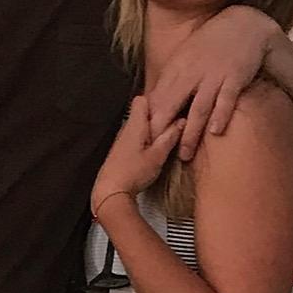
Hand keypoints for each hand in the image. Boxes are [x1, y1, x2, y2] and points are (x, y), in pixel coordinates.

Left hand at [91, 94, 181, 218]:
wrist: (111, 191)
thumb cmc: (134, 172)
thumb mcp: (157, 155)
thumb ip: (169, 137)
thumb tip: (181, 121)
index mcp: (135, 125)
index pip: (141, 100)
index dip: (154, 100)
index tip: (168, 106)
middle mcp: (125, 129)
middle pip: (140, 113)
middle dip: (155, 116)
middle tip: (171, 124)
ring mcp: (121, 140)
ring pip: (138, 126)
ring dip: (150, 129)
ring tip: (164, 138)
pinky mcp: (120, 151)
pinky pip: (133, 138)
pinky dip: (144, 140)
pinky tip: (151, 151)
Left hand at [145, 5, 276, 159]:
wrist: (243, 25)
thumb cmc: (211, 43)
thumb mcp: (186, 56)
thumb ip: (173, 78)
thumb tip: (155, 100)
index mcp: (177, 67)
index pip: (158, 97)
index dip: (150, 119)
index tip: (143, 138)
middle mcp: (192, 73)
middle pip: (173, 104)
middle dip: (163, 129)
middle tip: (156, 151)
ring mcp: (214, 76)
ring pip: (198, 107)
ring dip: (191, 132)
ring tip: (185, 153)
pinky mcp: (234, 78)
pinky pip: (226, 99)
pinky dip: (220, 115)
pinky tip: (215, 131)